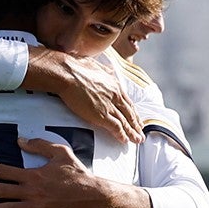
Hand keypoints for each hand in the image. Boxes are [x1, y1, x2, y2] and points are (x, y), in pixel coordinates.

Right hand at [27, 49, 142, 143]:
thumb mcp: (97, 67)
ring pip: (125, 122)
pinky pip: (115, 127)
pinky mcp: (101, 114)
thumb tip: (107, 73)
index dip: (133, 112)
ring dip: (132, 133)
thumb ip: (105, 73)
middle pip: (129, 113)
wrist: (68, 73)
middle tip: (140, 133)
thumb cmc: (76, 68)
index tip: (136, 119)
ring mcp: (109, 105)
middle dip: (136, 124)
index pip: (127, 102)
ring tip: (137, 140)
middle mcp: (115, 95)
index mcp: (115, 85)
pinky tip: (124, 141)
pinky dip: (121, 135)